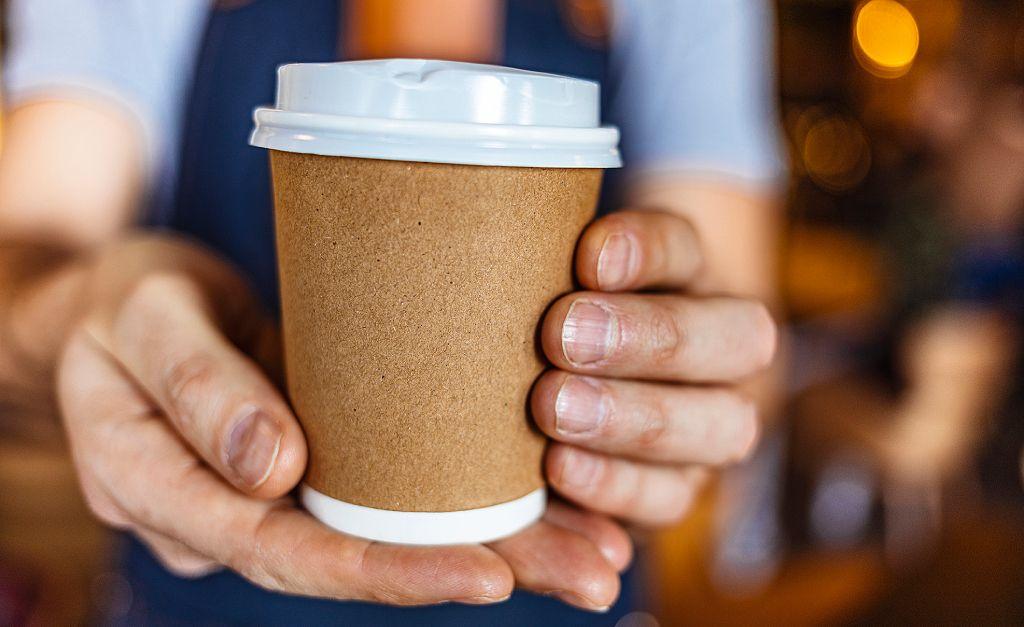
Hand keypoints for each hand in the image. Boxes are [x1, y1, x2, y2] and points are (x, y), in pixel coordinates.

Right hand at [57, 235, 629, 610]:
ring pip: (391, 534)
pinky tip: (552, 502)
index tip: (486, 573)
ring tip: (599, 556)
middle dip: (476, 572)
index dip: (386, 570)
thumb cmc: (128, 302)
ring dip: (501, 549)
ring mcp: (287, 491)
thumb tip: (274, 470)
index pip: (285, 553)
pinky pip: (399, 489)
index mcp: (173, 497)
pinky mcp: (326, 457)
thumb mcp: (144, 318)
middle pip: (359, 559)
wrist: (127, 302)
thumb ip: (197, 387)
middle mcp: (241, 513)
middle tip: (590, 574)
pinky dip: (474, 500)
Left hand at [532, 209, 775, 526]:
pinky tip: (559, 466)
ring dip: (635, 417)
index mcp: (692, 277)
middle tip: (561, 336)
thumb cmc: (540, 322)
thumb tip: (526, 258)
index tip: (588, 256)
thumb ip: (546, 271)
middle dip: (647, 338)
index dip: (646, 251)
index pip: (687, 249)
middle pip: (736, 339)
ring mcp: (714, 426)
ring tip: (553, 406)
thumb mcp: (545, 287)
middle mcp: (725, 350)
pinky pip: (671, 498)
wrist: (555, 395)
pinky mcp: (681, 489)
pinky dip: (614, 484)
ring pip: (721, 425)